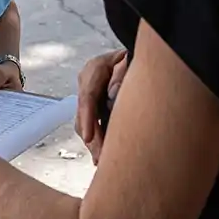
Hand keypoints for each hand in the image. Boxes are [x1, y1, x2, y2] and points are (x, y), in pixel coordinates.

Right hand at [75, 48, 127, 164]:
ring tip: (102, 161)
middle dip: (91, 137)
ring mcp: (88, 94)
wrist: (135, 58)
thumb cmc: (134, 59)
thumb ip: (121, 74)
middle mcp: (87, 82)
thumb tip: (112, 95)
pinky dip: (95, 138)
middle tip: (101, 158)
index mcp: (94, 69)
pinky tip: (100, 155)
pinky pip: (90, 123)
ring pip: (83, 121)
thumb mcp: (129, 61)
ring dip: (92, 142)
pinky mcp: (93, 105)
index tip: (88, 137)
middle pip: (83, 113)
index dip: (86, 118)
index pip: (87, 95)